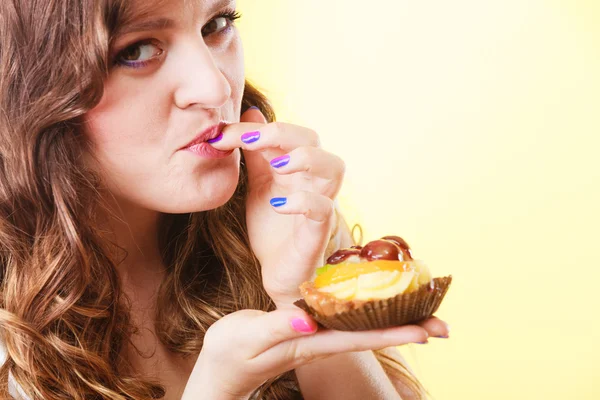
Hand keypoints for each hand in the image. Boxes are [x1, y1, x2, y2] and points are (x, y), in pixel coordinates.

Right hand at [181, 309, 447, 398]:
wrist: (221, 370)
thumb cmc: (230, 356)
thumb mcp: (247, 338)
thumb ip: (277, 328)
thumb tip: (309, 320)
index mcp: (310, 342)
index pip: (359, 337)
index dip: (393, 331)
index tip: (426, 330)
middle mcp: (320, 340)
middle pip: (371, 334)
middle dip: (408, 329)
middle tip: (444, 326)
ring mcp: (316, 335)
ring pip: (362, 326)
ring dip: (395, 319)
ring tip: (426, 313)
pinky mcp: (308, 328)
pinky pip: (346, 317)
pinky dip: (369, 309)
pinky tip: (380, 302)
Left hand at [213, 109, 344, 307]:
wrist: (275, 271)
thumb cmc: (271, 226)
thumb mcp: (257, 185)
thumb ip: (256, 153)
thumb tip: (249, 113)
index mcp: (296, 166)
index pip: (284, 133)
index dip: (255, 129)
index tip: (221, 134)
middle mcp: (312, 179)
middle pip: (314, 139)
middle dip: (283, 133)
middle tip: (250, 140)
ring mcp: (320, 203)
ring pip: (334, 167)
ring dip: (306, 159)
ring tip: (278, 166)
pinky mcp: (319, 231)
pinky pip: (324, 208)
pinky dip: (304, 202)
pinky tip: (279, 205)